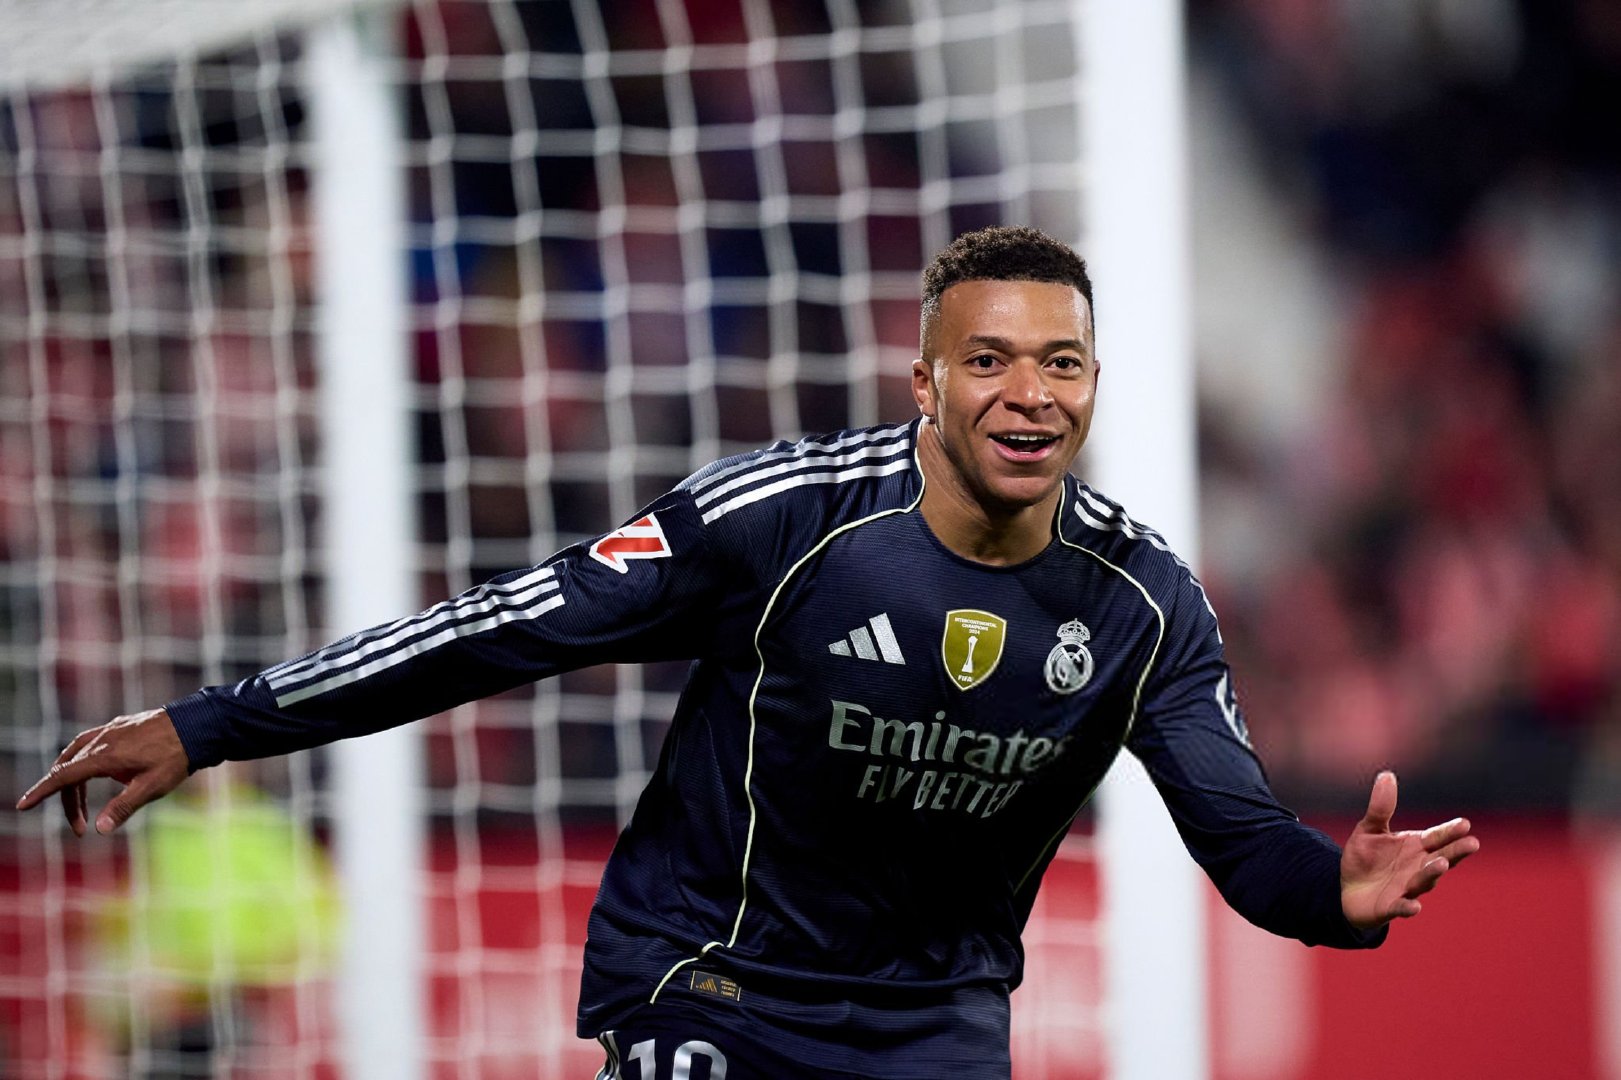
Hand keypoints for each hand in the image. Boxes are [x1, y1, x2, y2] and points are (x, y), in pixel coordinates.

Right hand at [14, 708, 189, 835]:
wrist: (198, 725)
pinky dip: (84, 761)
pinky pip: (90, 742)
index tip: (23, 805)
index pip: (63, 777)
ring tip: (82, 806)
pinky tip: (97, 773)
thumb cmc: (176, 757)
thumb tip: (99, 829)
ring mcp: (111, 730)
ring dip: (74, 781)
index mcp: (105, 756)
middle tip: (81, 827)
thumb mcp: (152, 787)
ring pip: (76, 755)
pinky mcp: (120, 726)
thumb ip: (123, 807)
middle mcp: (102, 740)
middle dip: (68, 801)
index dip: (41, 792)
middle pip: (69, 771)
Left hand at [1341, 770, 1478, 930]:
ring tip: (1442, 863)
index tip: (1465, 823)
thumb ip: (1381, 807)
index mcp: (1416, 847)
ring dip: (1433, 873)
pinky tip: (1415, 907)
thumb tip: (1387, 775)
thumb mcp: (1370, 829)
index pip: (1437, 837)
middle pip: (1441, 858)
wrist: (1348, 889)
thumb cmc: (1366, 858)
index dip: (1450, 831)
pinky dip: (1408, 907)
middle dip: (1456, 852)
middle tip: (1472, 843)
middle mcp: (1418, 867)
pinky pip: (1402, 907)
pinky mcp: (1391, 906)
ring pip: (1424, 881)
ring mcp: (1407, 888)